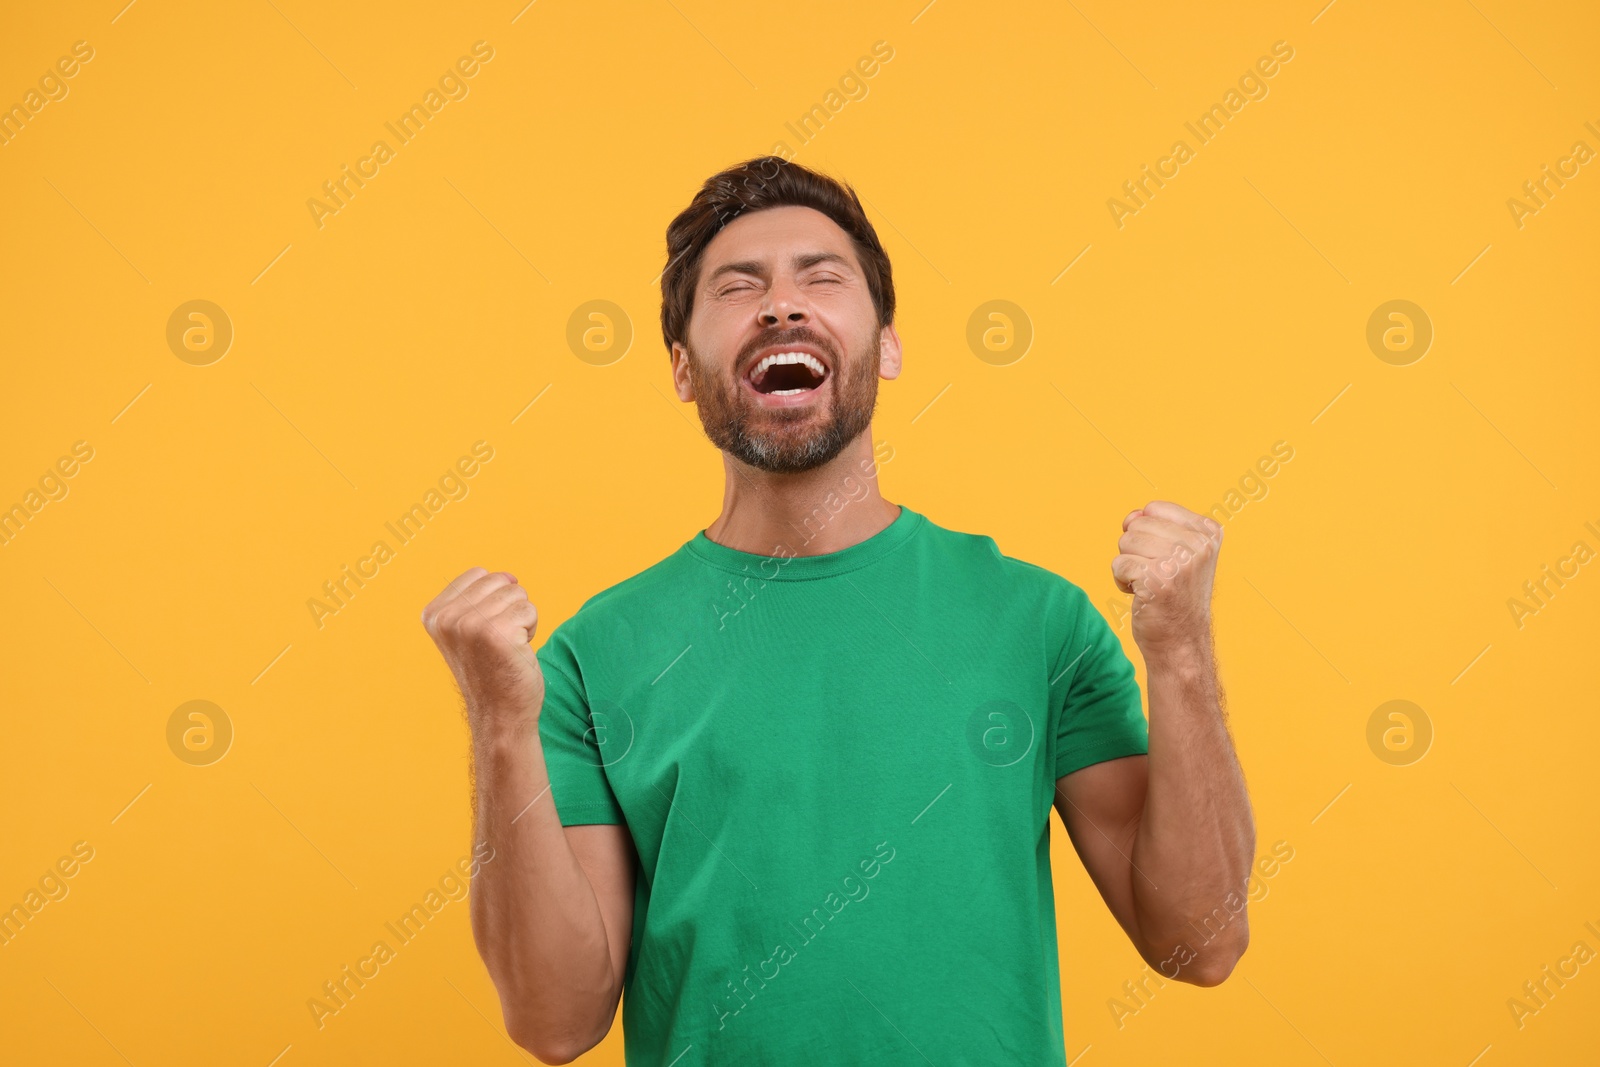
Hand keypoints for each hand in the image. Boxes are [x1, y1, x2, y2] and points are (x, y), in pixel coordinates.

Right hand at [421, 567, 544, 734]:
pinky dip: (530, 629)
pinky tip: (517, 652)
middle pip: (500, 581)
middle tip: (499, 641)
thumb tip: (510, 577)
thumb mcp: (468, 628)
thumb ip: (478, 597)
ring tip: (507, 646)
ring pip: (517, 594)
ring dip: (521, 620)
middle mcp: (447, 618)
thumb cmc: (491, 668)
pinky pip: (529, 610)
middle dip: (509, 607)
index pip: (479, 574)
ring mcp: (470, 624)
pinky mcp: (496, 633)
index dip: (492, 599)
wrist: (500, 714)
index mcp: (434, 613)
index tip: (484, 631)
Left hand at [1111, 500, 1221, 658]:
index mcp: (1208, 531)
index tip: (1164, 557)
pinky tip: (1142, 595)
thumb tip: (1130, 517)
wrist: (1181, 640)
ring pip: (1125, 542)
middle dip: (1136, 550)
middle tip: (1156, 574)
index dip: (1147, 532)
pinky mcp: (1158, 579)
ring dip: (1129, 566)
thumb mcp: (1174, 551)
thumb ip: (1152, 524)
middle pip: (1137, 525)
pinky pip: (1119, 564)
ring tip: (1149, 584)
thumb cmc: (1174, 594)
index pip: (1154, 508)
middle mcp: (1199, 544)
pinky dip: (1122, 581)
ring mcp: (1180, 561)